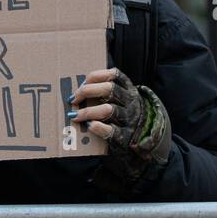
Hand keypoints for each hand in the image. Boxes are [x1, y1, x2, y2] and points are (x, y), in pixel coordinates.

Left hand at [69, 67, 171, 185]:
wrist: (143, 142)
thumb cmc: (123, 116)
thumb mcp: (121, 100)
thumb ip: (105, 93)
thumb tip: (78, 89)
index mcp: (129, 90)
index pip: (113, 75)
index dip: (96, 76)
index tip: (83, 82)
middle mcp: (131, 102)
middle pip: (109, 89)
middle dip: (87, 91)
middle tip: (73, 99)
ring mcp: (130, 119)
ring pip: (108, 109)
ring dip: (88, 111)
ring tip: (75, 116)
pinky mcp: (126, 136)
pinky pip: (111, 131)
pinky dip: (97, 127)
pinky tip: (89, 126)